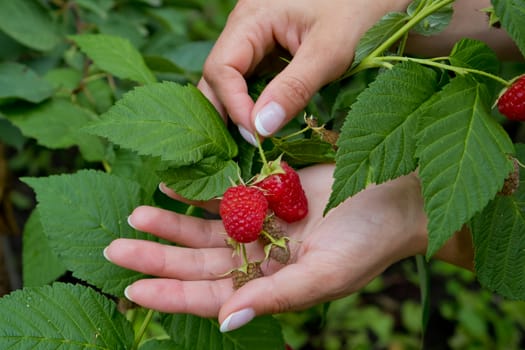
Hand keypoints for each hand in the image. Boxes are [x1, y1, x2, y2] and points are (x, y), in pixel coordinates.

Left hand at [103, 164, 430, 331]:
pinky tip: (169, 187)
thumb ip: (275, 297)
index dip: (173, 295)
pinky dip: (196, 194)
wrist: (394, 197)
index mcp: (272, 286)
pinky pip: (223, 196)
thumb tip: (225, 321)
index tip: (132, 290)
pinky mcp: (266, 194)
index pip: (212, 296)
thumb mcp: (326, 274)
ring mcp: (261, 225)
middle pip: (198, 263)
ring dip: (170, 225)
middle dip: (158, 258)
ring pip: (204, 230)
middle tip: (114, 250)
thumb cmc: (368, 242)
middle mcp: (260, 259)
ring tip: (135, 215)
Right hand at [198, 0, 411, 143]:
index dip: (234, 105)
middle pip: (218, 75)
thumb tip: (260, 129)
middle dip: (226, 111)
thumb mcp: (329, 52)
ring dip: (239, 110)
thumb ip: (294, 89)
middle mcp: (246, 26)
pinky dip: (254, 103)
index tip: (257, 135)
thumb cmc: (360, 9)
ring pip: (232, 80)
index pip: (222, 69)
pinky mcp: (270, 50)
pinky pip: (252, 79)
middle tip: (242, 147)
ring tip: (251, 141)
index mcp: (252, 18)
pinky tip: (263, 124)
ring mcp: (257, 38)